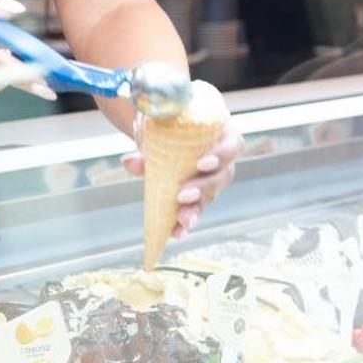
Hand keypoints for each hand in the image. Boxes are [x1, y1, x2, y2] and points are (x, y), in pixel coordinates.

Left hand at [122, 96, 240, 239]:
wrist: (165, 135)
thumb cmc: (172, 128)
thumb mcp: (163, 130)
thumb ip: (149, 144)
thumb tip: (129, 161)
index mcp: (222, 136)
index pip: (233, 144)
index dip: (222, 155)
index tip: (202, 163)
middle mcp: (223, 161)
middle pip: (223, 176)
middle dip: (204, 188)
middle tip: (183, 195)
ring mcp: (212, 181)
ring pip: (211, 197)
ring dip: (197, 209)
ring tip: (183, 220)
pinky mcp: (200, 198)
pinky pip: (197, 211)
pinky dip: (185, 224)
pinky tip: (178, 233)